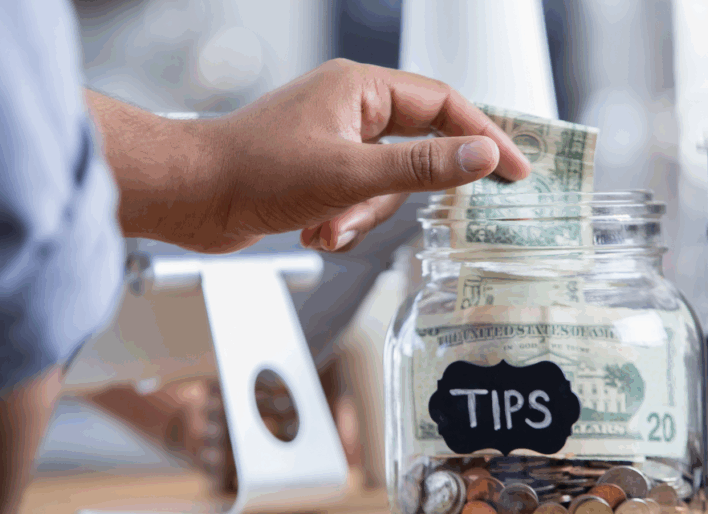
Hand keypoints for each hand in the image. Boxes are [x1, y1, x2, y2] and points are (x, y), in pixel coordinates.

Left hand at [91, 59, 529, 253]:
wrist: (192, 196)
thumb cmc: (255, 172)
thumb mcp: (351, 174)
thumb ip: (421, 166)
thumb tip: (482, 155)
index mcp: (360, 89)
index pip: (443, 104)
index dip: (484, 136)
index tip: (515, 170)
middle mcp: (348, 109)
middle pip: (411, 153)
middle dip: (389, 197)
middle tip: (361, 215)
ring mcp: (332, 141)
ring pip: (381, 185)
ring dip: (357, 217)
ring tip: (324, 228)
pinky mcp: (316, 171)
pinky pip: (354, 199)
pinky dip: (340, 222)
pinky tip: (311, 230)